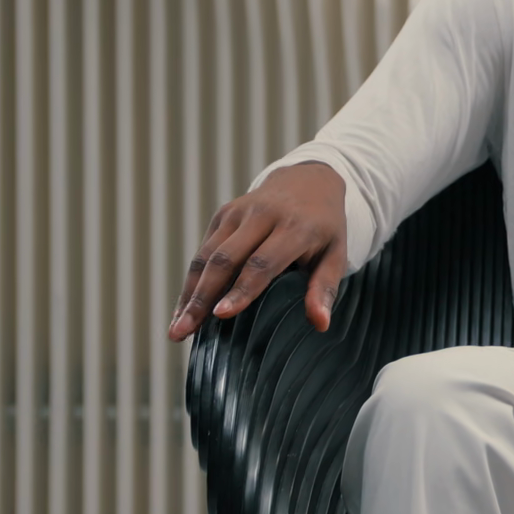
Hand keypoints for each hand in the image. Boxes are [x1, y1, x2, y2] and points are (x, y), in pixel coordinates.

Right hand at [166, 162, 349, 341]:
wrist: (308, 181)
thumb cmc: (324, 227)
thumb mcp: (335, 254)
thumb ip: (325, 288)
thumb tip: (320, 324)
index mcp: (295, 226)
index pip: (263, 261)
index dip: (242, 289)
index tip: (221, 315)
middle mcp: (262, 215)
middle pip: (225, 259)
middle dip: (202, 297)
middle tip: (183, 332)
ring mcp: (238, 212)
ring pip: (207, 256)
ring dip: (190, 294)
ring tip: (177, 330)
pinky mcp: (223, 214)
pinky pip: (203, 251)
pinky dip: (191, 282)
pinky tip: (184, 310)